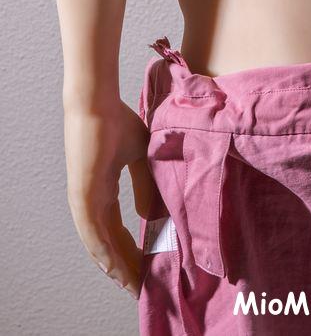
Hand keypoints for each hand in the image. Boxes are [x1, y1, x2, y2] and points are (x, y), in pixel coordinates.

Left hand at [64, 99, 154, 298]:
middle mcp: (91, 200)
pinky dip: (102, 252)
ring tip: (130, 285)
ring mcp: (84, 198)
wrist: (97, 102)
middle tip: (140, 287)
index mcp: (104, 190)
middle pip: (108, 243)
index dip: (131, 250)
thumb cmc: (116, 120)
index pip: (117, 229)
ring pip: (99, 243)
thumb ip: (145, 184)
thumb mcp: (141, 155)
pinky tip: (112, 268)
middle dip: (124, 266)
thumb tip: (148, 215)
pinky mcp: (81, 194)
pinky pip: (91, 232)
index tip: (145, 268)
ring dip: (114, 266)